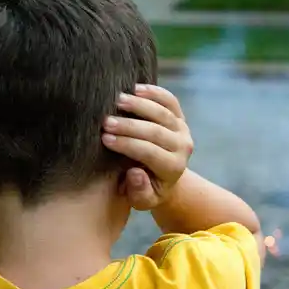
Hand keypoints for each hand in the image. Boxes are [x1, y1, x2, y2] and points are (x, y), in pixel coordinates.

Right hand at [102, 84, 192, 210]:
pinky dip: (155, 92)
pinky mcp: (180, 117)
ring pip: (163, 113)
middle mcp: (182, 147)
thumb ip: (139, 191)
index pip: (150, 153)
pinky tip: (136, 88)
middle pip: (156, 131)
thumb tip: (135, 173)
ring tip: (118, 100)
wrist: (164, 177)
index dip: (128, 145)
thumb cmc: (147, 188)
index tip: (105, 139)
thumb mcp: (142, 200)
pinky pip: (170, 101)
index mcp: (173, 168)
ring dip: (140, 105)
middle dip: (129, 125)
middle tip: (105, 121)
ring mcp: (183, 129)